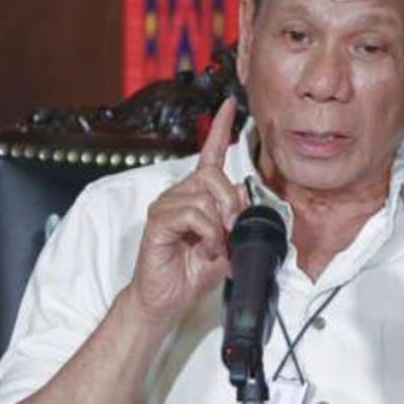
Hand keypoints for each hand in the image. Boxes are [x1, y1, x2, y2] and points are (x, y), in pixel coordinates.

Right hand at [126, 97, 246, 326]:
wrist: (168, 298)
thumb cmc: (192, 271)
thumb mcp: (227, 245)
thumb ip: (238, 222)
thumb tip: (245, 202)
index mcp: (197, 195)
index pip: (209, 154)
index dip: (220, 128)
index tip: (230, 105)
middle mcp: (179, 195)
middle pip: (214, 176)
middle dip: (232, 203)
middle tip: (233, 229)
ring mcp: (166, 206)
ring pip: (205, 196)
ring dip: (220, 225)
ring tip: (217, 245)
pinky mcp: (158, 221)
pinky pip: (192, 213)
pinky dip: (208, 233)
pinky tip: (206, 248)